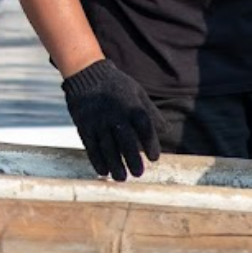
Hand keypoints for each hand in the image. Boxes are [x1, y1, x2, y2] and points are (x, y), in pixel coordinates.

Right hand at [61, 59, 162, 180]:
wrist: (88, 74)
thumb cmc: (118, 86)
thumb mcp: (138, 94)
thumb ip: (151, 113)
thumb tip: (167, 130)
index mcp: (132, 106)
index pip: (144, 127)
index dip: (150, 143)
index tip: (155, 158)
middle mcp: (116, 115)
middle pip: (125, 141)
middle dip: (132, 159)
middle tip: (138, 174)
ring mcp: (98, 121)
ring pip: (107, 147)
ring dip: (114, 164)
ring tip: (122, 178)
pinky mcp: (84, 126)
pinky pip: (91, 146)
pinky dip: (97, 159)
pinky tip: (103, 171)